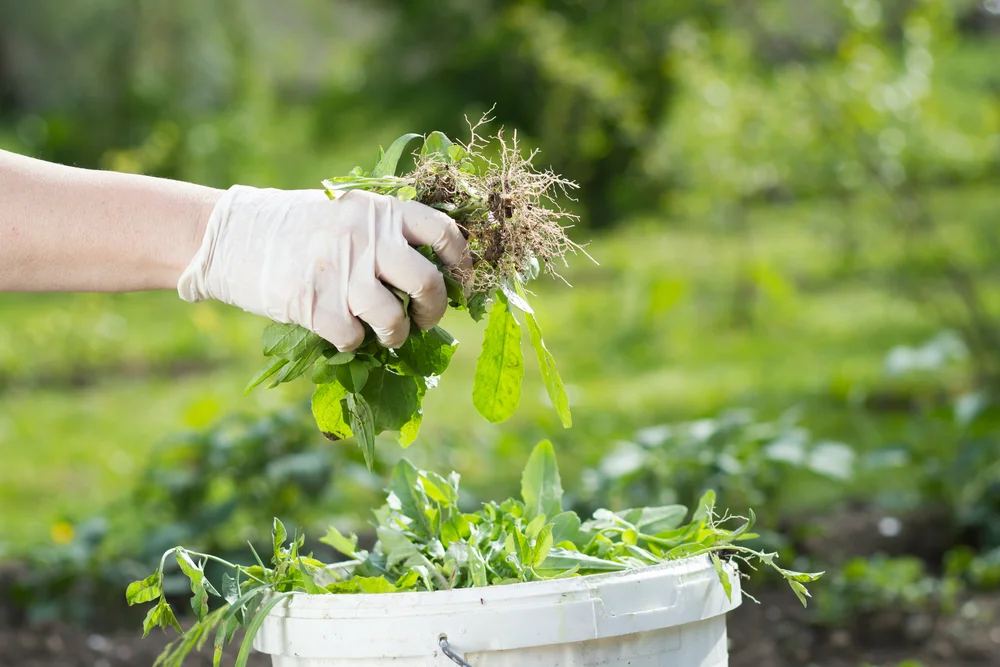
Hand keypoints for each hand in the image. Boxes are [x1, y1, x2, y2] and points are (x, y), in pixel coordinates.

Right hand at [178, 185, 471, 349]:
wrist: (233, 235)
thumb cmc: (298, 227)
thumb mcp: (347, 210)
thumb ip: (386, 231)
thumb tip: (436, 270)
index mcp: (380, 211)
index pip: (443, 232)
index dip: (462, 261)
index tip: (461, 280)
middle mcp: (366, 239)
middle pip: (428, 283)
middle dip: (434, 309)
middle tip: (425, 318)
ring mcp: (341, 273)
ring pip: (394, 320)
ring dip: (396, 336)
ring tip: (387, 334)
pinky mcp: (314, 305)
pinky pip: (353, 339)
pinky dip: (353, 343)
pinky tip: (343, 332)